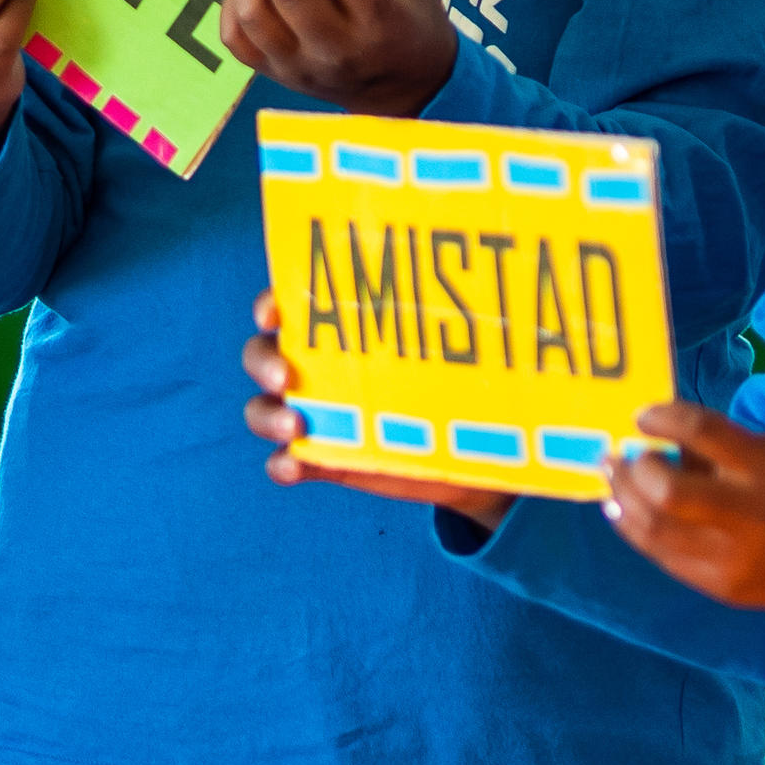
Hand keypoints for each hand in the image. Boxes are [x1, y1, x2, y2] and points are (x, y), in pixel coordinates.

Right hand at [241, 291, 513, 529]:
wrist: (467, 456)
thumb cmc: (457, 388)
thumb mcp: (454, 355)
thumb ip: (454, 330)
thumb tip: (503, 298)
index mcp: (337, 331)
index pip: (288, 306)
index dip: (270, 303)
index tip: (274, 310)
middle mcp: (314, 369)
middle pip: (261, 355)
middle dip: (264, 361)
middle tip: (287, 376)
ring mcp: (312, 415)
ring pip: (262, 408)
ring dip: (267, 415)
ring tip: (295, 425)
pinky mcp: (320, 459)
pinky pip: (285, 461)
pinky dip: (283, 464)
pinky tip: (295, 465)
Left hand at [606, 402, 764, 610]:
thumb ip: (723, 447)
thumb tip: (658, 434)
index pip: (704, 432)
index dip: (663, 417)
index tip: (642, 415)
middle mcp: (752, 518)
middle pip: (669, 493)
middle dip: (634, 468)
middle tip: (621, 453)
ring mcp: (735, 560)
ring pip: (655, 531)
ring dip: (622, 499)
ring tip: (613, 478)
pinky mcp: (724, 589)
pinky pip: (665, 558)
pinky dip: (636, 530)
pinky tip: (624, 511)